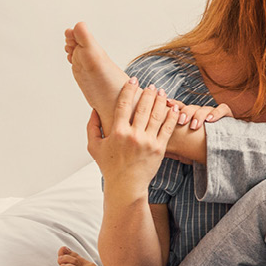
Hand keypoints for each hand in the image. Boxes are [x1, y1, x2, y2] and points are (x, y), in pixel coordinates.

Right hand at [87, 79, 177, 194]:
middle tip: (151, 85)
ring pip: (156, 115)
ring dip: (160, 101)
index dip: (129, 89)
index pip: (123, 104)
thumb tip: (94, 109)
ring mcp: (148, 141)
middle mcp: (133, 135)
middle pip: (143, 107)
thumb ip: (92, 127)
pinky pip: (168, 128)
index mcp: (117, 132)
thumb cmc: (109, 166)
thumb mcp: (94, 146)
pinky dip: (172, 116)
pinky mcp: (160, 148)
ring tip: (162, 92)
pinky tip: (174, 107)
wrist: (126, 185)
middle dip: (147, 93)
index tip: (133, 79)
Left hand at [161, 101, 229, 163]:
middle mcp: (202, 113)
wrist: (225, 152)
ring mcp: (214, 113)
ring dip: (199, 115)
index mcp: (191, 118)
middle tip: (181, 121)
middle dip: (186, 112)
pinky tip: (210, 120)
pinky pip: (222, 109)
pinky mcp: (227, 115)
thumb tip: (161, 151)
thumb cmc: (202, 151)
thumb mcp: (186, 149)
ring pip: (205, 108)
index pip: (181, 107)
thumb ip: (175, 148)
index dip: (174, 104)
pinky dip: (216, 113)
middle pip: (192, 107)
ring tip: (194, 126)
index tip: (168, 104)